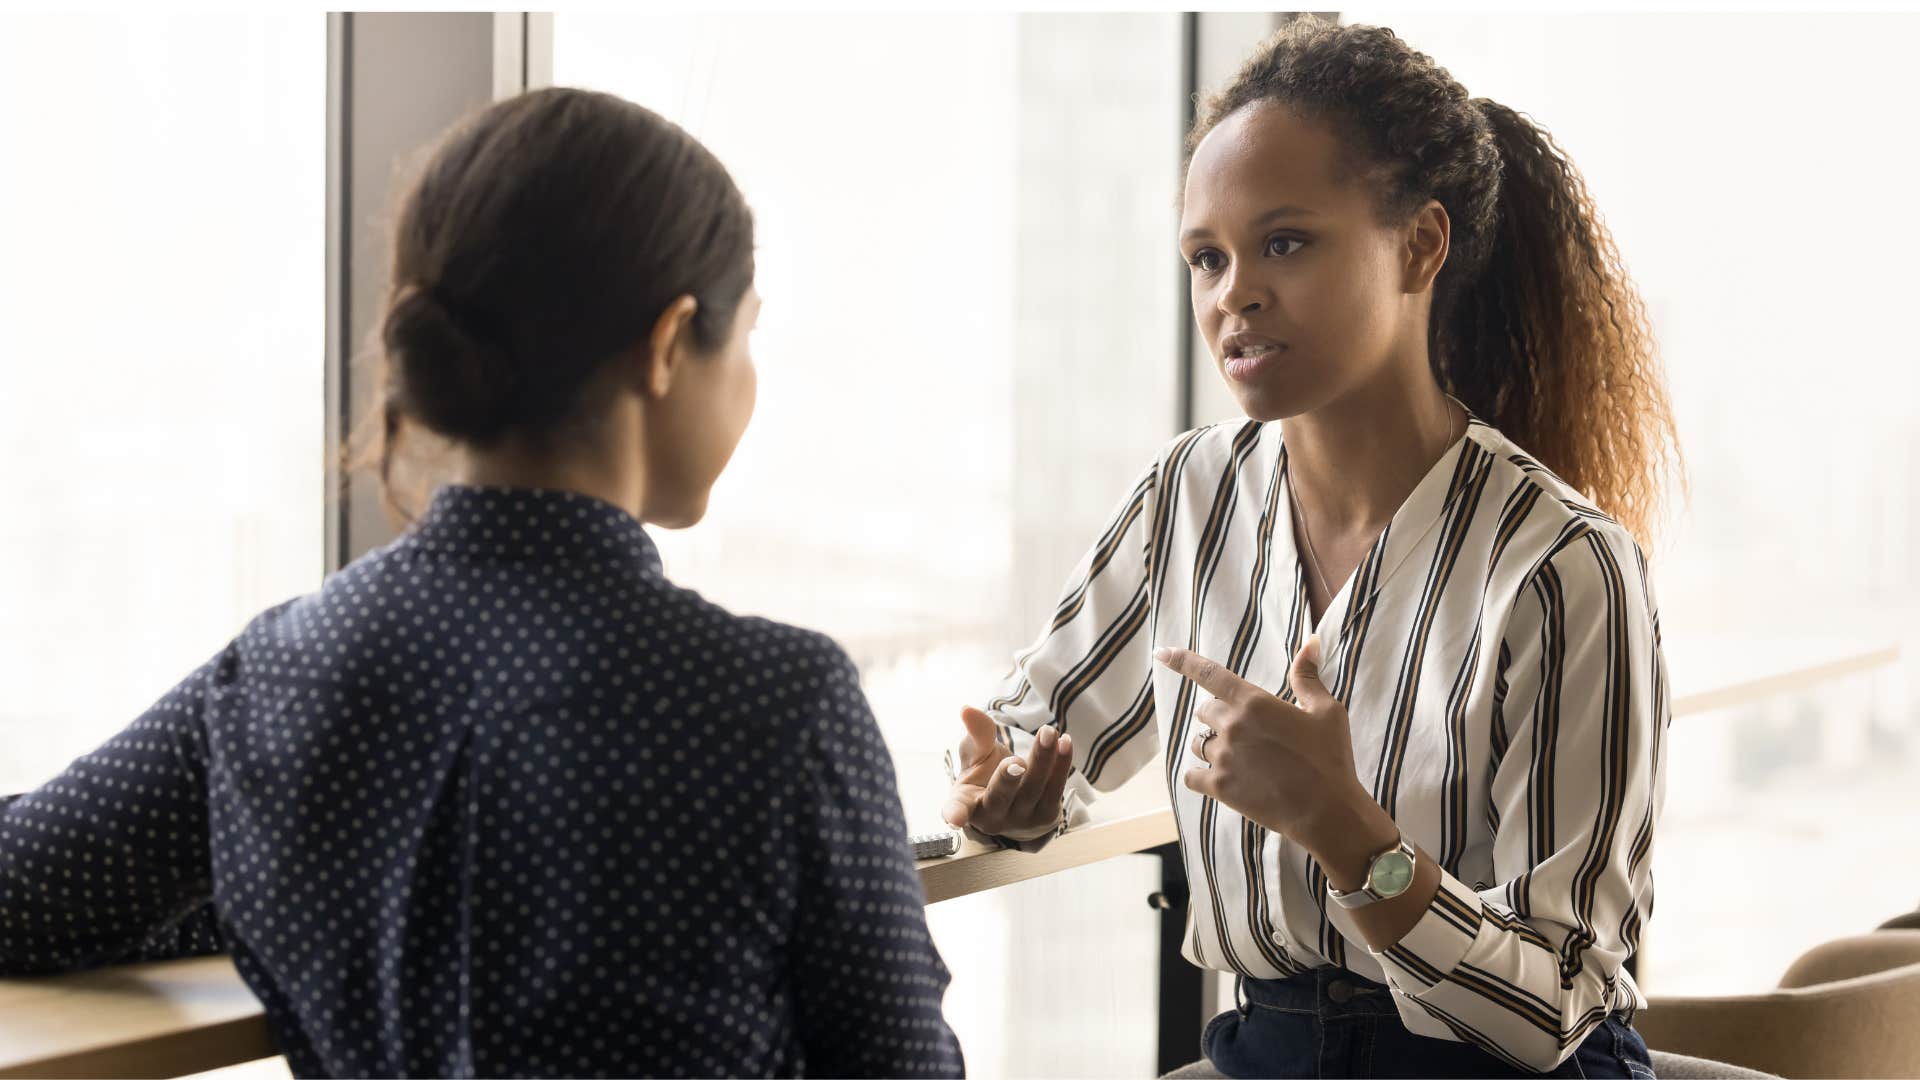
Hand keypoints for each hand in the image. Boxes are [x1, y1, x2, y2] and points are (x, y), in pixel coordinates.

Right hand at [940, 706, 1074, 836]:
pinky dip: (1061, 764)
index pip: (958, 808)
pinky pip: (1055, 790)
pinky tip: (1065, 741)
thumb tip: (968, 709)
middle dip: (1008, 778)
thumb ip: (976, 734)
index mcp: (967, 802)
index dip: (955, 812)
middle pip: (1000, 797)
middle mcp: (992, 817)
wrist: (1016, 796)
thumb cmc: (987, 772)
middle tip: (1017, 761)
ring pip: (1032, 789)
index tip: (955, 819)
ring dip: (1042, 760)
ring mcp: (1021, 820)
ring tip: (1049, 732)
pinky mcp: (1046, 816)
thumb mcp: (977, 753)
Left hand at [1157, 636, 1380, 861]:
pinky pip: (1191, 775)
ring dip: (1210, 745)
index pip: (1209, 673)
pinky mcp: (1219, 787)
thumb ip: (1308, 677)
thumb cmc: (1330, 758)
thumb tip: (1311, 641)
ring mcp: (1223, 757)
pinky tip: (1215, 778)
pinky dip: (1199, 776)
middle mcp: (1232, 726)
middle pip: (1205, 711)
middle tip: (1244, 732)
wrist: (1327, 811)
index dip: (1182, 660)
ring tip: (1238, 758)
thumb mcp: (1326, 712)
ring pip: (1197, 743)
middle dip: (1218, 716)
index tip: (1161, 652)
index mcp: (1254, 702)